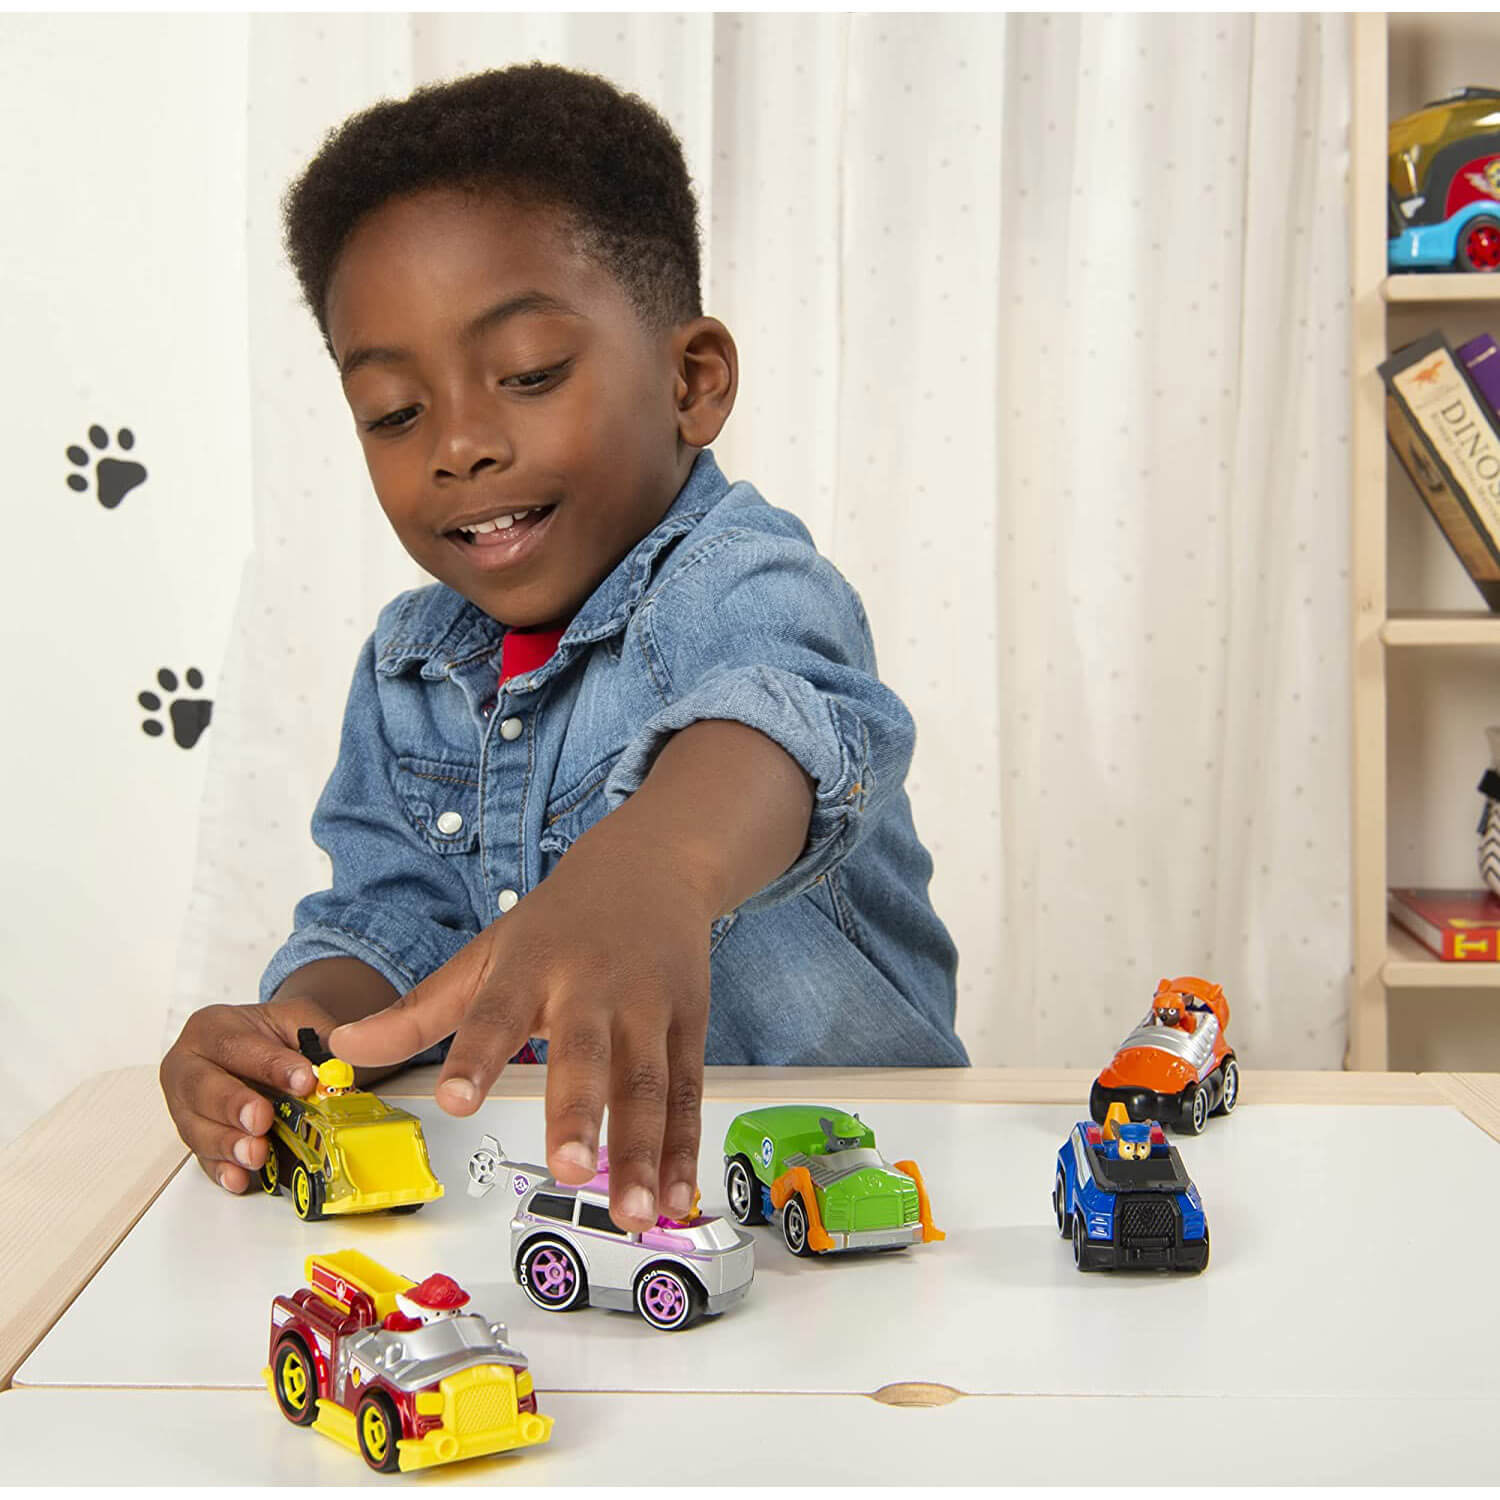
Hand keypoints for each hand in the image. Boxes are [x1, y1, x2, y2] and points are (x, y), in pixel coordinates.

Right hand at [159, 998, 329, 1192]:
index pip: (236, 1045)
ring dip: (228, 1144)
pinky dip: (221, 1170)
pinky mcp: (193, 1137)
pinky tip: (239, 1177)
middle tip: (263, 1119)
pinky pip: (201, 1158)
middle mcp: (188, 1066)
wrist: (256, 1046)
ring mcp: (184, 1106)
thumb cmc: (270, 1034)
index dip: (270, 1065)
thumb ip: (319, 1038)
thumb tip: (341, 1068)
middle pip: (202, 1088)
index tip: (303, 1080)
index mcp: (211, 1028)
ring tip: (257, 1153)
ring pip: (197, 1128)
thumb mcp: (297, 1020)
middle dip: (234, 1105)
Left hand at [330, 825, 714, 1234]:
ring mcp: (648, 1006)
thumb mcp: (487, 954)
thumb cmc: (560, 923)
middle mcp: (593, 988)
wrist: (653, 866)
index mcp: (533, 967)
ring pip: (648, 1083)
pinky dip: (684, 1148)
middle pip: (586, 1055)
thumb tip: (342, 1045)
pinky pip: (687, 1092)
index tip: (455, 1100)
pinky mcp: (690, 1023)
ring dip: (643, 1150)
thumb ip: (420, 1011)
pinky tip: (675, 1196)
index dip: (476, 1056)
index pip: (496, 1013)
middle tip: (569, 1168)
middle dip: (578, 1113)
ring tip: (633, 1213)